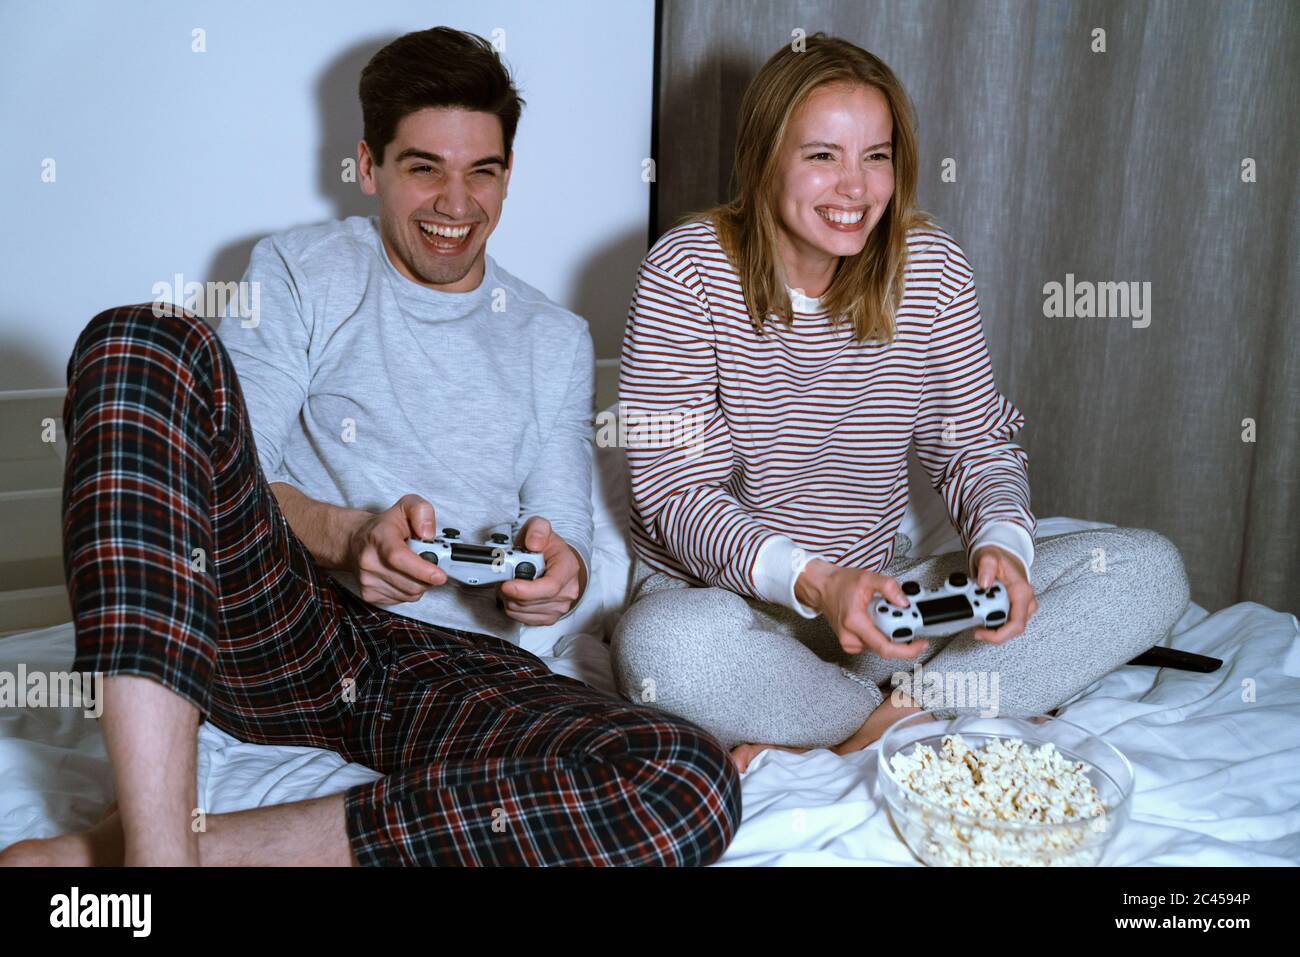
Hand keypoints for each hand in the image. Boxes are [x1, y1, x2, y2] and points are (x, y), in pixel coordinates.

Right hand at [346, 493, 447, 603]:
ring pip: (409, 594)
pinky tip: (404, 575)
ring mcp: (367, 580)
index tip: (440, 575)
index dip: (422, 569)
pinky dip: (409, 590)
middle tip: (430, 562)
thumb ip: (422, 511)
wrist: (355, 541)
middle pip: (410, 582)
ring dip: (420, 583)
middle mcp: (369, 561)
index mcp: (379, 537)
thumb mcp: (406, 506)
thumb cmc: (384, 526)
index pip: (399, 557)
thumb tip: (428, 534)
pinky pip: (402, 599)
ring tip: (415, 567)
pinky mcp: (368, 594)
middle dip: (428, 576)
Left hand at [497, 516, 584, 625]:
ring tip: (512, 582)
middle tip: (504, 577)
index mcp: (568, 568)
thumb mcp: (541, 528)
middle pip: (531, 601)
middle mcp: (568, 590)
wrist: (554, 562)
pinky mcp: (549, 618)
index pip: (550, 587)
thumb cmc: (547, 547)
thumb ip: (537, 529)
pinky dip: (513, 607)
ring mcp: (560, 607)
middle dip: (510, 591)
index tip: (507, 584)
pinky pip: (522, 618)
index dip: (525, 589)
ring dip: (510, 598)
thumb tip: (534, 543)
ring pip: (523, 611)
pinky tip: (516, 593)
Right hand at [794, 560, 929, 659]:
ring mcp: (850, 643)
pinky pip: (874, 643)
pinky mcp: (852, 644)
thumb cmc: (840, 584)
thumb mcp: (867, 577)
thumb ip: (889, 586)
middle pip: (886, 646)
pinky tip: (878, 618)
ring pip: (881, 645)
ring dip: (890, 631)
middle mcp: (850, 638)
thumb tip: (904, 602)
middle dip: (900, 632)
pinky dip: (882, 632)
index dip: (907, 650)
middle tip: (905, 615)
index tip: (921, 644)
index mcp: (854, 623)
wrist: (823, 588)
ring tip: (885, 611)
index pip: (885, 648)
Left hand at [969, 545, 1037, 642]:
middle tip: (972, 612)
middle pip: (1009, 630)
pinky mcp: (1014, 611)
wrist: (1003, 557)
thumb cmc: (999, 558)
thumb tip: (984, 583)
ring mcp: (1021, 609)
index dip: (998, 634)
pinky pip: (1001, 623)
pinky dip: (988, 619)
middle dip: (988, 626)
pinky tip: (979, 611)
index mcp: (1022, 593)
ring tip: (975, 605)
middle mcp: (1026, 604)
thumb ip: (987, 566)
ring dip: (987, 622)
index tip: (979, 633)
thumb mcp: (990, 557)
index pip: (1016, 624)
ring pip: (1005, 628)